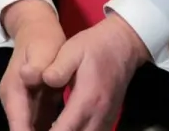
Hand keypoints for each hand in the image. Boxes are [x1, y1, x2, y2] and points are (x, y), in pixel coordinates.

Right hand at [0, 0, 65, 130]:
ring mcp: (23, 106)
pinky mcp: (34, 107)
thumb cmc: (41, 41)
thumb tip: (29, 77)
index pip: (19, 126)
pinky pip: (41, 127)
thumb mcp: (41, 50)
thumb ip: (37, 66)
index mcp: (14, 92)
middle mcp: (15, 103)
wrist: (36, 31)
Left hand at [41, 14, 150, 130]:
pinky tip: (63, 129)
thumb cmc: (94, 47)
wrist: (123, 46)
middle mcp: (99, 114)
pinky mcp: (108, 118)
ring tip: (46, 129)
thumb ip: (58, 68)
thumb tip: (45, 80)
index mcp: (87, 99)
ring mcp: (106, 118)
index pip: (66, 129)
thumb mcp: (72, 50)